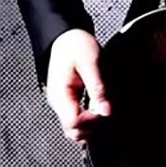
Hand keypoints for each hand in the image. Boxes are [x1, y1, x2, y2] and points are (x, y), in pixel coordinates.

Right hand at [45, 28, 110, 142]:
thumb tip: (106, 111)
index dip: (92, 121)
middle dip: (92, 127)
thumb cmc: (76, 45)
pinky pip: (76, 117)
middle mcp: (58, 102)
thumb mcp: (91, 62)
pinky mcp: (68, 100)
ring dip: (91, 125)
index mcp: (60, 94)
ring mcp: (62, 102)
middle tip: (107, 111)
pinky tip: (99, 109)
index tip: (106, 110)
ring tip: (104, 109)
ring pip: (74, 127)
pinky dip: (89, 118)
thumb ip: (98, 88)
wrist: (67, 36)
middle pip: (72, 131)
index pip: (73, 123)